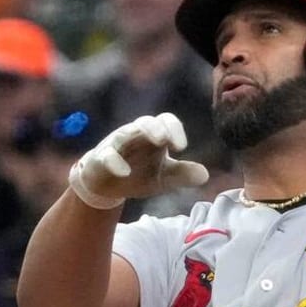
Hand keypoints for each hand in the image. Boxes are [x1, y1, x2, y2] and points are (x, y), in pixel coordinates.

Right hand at [69, 112, 209, 209]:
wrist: (107, 185)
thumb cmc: (139, 174)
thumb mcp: (164, 178)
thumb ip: (182, 174)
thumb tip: (204, 175)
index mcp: (154, 136)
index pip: (166, 122)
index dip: (174, 130)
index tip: (182, 147)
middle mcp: (135, 135)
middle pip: (146, 122)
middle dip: (156, 128)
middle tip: (165, 140)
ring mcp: (116, 144)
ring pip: (124, 133)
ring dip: (136, 136)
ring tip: (149, 146)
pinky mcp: (100, 158)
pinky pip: (106, 155)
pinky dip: (114, 161)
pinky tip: (123, 171)